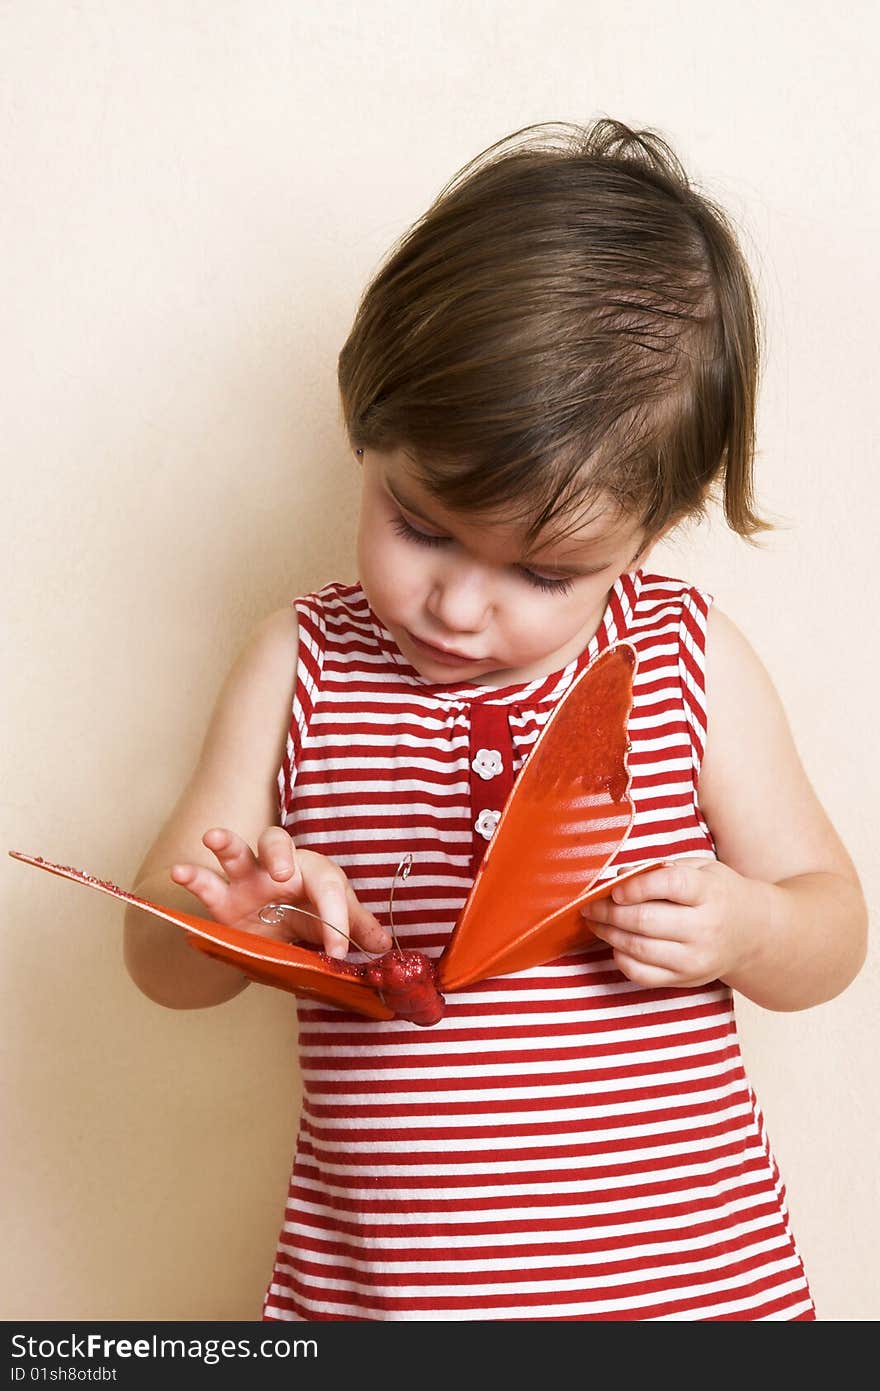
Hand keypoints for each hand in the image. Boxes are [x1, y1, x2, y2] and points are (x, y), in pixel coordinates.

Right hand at [169, 827, 391, 959]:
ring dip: (226, 844)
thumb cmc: (310, 915)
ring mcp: (247, 881)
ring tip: (213, 837)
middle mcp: (278, 868)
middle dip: (280, 855)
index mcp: (313, 872)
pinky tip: (180, 871)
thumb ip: (357, 928)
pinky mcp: (223, 899)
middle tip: (282, 875)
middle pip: (277, 843)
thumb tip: (384, 944)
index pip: (326, 885)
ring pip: (236, 852)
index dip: (335, 918)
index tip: (338, 951)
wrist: (277, 932)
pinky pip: (206, 884)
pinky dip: (193, 876)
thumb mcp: (335, 921)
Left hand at [582, 859, 764, 988]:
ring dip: (609, 933)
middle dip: (609, 912)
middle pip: (645, 921)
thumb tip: (618, 878)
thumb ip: (659, 870)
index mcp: (710, 893)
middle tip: (591, 905)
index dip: (635, 886)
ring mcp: (696, 959)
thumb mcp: (700, 869)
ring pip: (639, 949)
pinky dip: (621, 959)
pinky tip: (615, 944)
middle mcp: (706, 928)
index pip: (669, 886)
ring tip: (596, 921)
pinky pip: (642, 975)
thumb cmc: (718, 895)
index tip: (614, 888)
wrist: (753, 935)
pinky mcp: (687, 980)